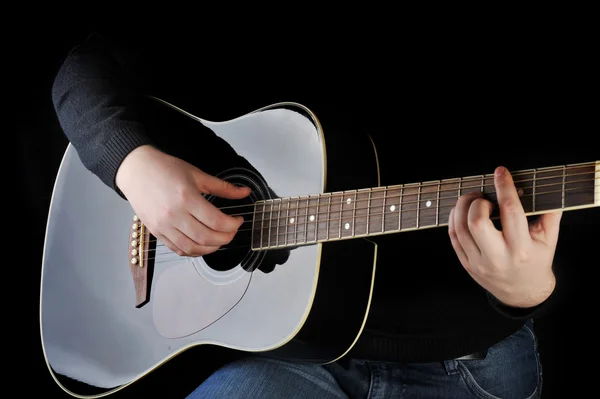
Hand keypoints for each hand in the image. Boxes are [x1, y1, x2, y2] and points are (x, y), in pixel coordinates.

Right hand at [116, 145, 250, 255]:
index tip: (238, 220)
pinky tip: (202, 245)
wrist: (135, 170)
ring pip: (192, 248)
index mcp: (187, 198)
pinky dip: (193, 251)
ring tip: (220, 240)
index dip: (232, 225)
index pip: (216, 221)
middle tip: (232, 231)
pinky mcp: (156, 232)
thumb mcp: (197, 174)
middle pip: (207, 237)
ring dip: (211, 248)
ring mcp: (164, 226)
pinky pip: (178, 249)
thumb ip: (223, 187)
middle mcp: (174, 215)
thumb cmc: (165, 169)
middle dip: (225, 238)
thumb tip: (245, 192)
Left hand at [448, 166, 561, 307]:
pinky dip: (454, 219)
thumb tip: (549, 189)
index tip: (501, 172)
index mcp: (522, 249)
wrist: (522, 292)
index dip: (504, 187)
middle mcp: (498, 257)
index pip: (510, 211)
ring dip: (462, 207)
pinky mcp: (466, 264)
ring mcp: (479, 262)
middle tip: (483, 196)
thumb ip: (550, 214)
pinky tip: (461, 211)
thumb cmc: (536, 261)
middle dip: (477, 202)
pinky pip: (453, 237)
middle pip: (477, 222)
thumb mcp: (549, 240)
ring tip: (472, 200)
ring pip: (460, 229)